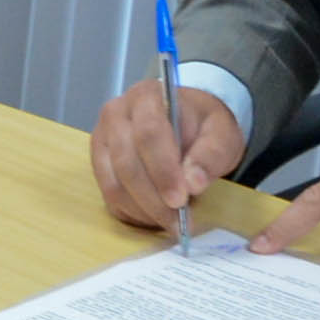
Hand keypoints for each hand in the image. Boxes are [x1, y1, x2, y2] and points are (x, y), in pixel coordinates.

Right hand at [89, 81, 245, 230]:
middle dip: (153, 198)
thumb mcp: (221, 133)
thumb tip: (193, 184)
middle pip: (126, 162)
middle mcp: (116, 114)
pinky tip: (155, 218)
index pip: (148, 134)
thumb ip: (211, 154)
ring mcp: (102, 140)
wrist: (187, 122)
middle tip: (178, 222)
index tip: (181, 199)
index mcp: (147, 97)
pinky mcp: (99, 164)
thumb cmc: (203, 125)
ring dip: (142, 210)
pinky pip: (108, 196)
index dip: (163, 170)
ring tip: (171, 223)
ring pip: (113, 183)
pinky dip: (132, 213)